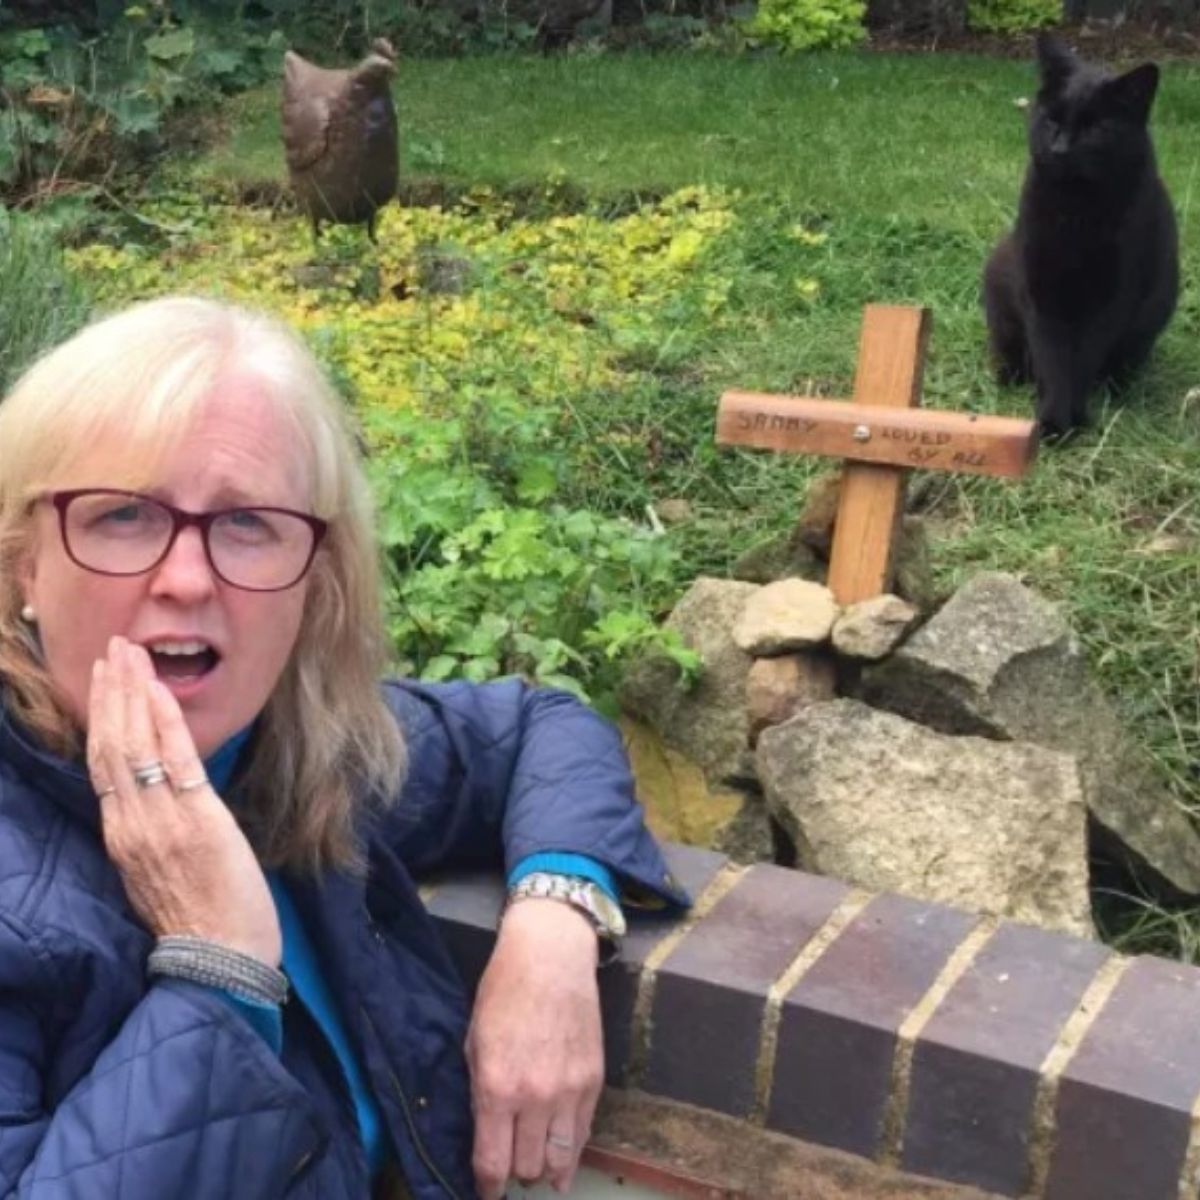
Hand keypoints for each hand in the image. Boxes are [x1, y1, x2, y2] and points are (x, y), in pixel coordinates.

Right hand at [87, 637, 280, 965]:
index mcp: (122, 837)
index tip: (101, 679)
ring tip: (129, 653)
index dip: (99, 718)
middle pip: (109, 745)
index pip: (102, 765)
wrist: (221, 963)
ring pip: (133, 745)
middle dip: (109, 692)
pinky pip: (174, 760)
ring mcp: (161, 821)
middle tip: (112, 648)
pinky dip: (164, 720)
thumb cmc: (201, 921)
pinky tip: (160, 689)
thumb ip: (152, 832)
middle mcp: (131, 825)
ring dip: (131, 693)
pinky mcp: (197, 820)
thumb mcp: (161, 873)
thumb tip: (158, 795)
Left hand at [467, 898, 602, 1197]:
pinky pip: (583, 1133)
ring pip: (559, 1159)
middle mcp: (534, 1097)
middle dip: (514, 1173)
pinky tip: (563, 1161)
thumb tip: (484, 1131)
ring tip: (537, 1171)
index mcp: (496, 1087)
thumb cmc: (504, 990)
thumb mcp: (474, 1041)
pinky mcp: (594, 1081)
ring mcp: (569, 1091)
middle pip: (526, 1167)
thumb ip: (479, 1090)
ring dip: (544, 1169)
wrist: (551, 955)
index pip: (492, 1163)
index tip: (485, 1192)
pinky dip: (571, 1151)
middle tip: (508, 1166)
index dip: (486, 1187)